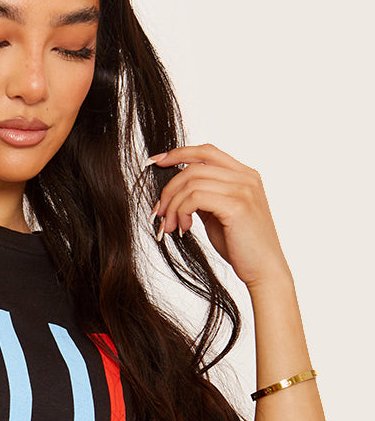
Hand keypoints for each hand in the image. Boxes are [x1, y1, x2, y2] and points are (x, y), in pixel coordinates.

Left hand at [147, 143, 290, 289]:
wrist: (264, 269)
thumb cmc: (241, 246)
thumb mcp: (218, 215)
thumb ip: (204, 198)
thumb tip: (177, 191)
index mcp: (244, 175)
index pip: (206, 151)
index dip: (178, 153)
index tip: (156, 162)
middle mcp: (246, 177)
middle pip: (194, 167)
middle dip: (169, 189)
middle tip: (160, 212)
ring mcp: (243, 189)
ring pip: (191, 183)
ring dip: (173, 205)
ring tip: (172, 226)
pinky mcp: (236, 205)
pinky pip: (195, 198)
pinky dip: (182, 211)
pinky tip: (183, 228)